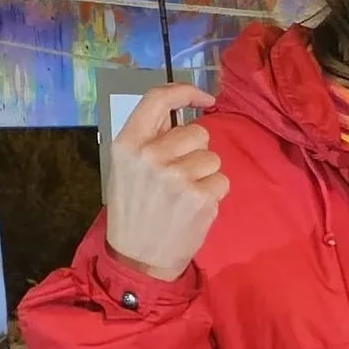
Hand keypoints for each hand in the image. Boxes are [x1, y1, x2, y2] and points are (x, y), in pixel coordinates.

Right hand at [105, 87, 226, 280]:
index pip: (158, 98)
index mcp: (127, 143)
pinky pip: (222, 180)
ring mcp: (177, 176)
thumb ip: (150, 136)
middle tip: (179, 175)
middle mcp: (151, 155)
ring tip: (184, 194)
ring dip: (206, 174)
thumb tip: (187, 108)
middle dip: (196, 150)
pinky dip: (214, 193)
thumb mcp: (127, 167)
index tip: (205, 99)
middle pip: (198, 132)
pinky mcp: (200, 197)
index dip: (186, 91)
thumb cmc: (135, 208)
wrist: (138, 256)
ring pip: (213, 157)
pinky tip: (194, 207)